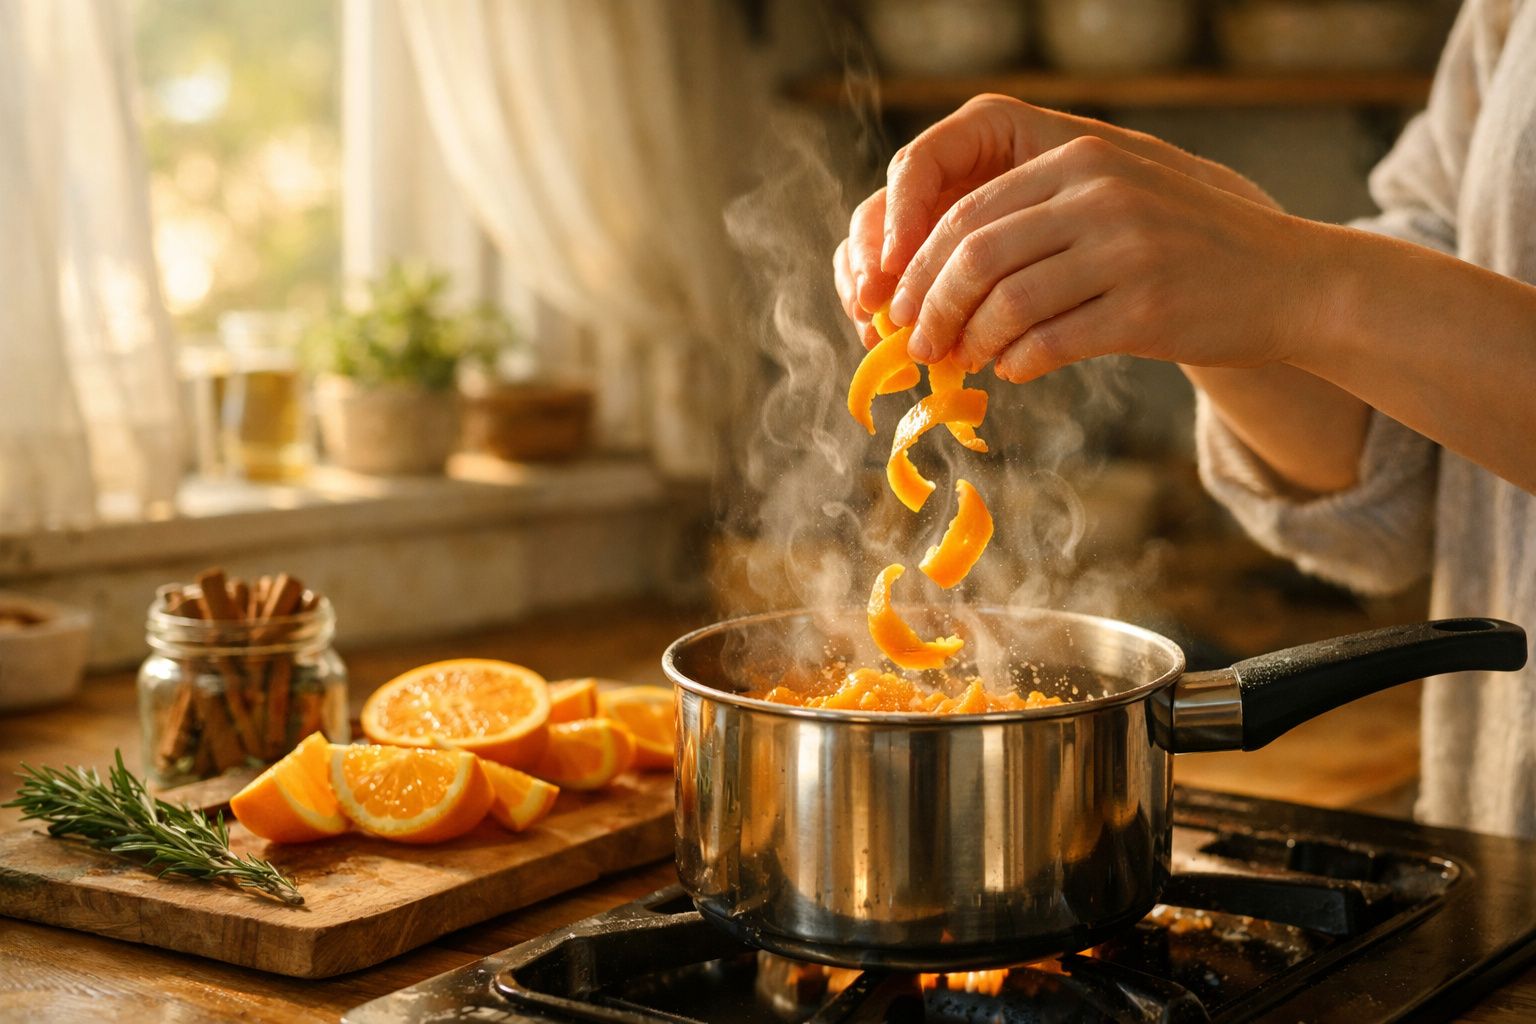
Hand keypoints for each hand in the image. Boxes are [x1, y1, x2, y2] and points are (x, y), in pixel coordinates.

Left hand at [833, 94, 1278, 352]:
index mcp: (1081, 159)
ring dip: (972, 342)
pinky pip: (1052, 343)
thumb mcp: (1113, 202)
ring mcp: (1127, 251)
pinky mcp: (1147, 310)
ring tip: (965, 361)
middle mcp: (1102, 195)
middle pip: (975, 254)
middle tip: (917, 344)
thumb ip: (1037, 220)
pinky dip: (1019, 363)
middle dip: (931, 307)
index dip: (919, 265)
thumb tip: (941, 277)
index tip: (900, 304)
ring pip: (1008, 303)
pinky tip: (1015, 370)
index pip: (968, 211)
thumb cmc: (1184, 249)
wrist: (1289, 280)